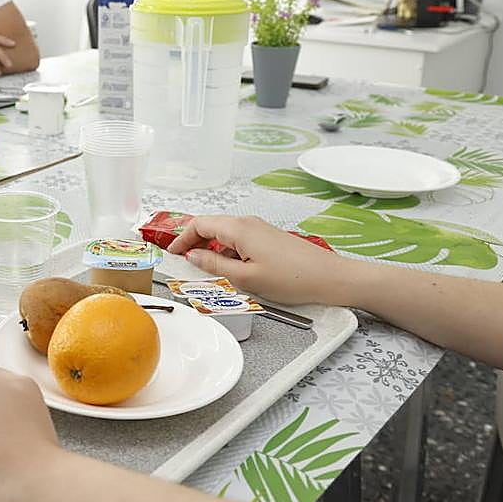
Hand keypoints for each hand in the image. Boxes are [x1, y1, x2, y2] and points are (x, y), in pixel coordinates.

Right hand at [166, 215, 349, 306]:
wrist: (331, 278)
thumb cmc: (293, 278)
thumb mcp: (246, 277)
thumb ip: (215, 265)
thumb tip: (194, 257)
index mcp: (239, 229)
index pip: (199, 224)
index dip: (181, 238)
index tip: (172, 252)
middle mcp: (248, 223)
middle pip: (210, 226)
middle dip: (193, 241)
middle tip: (183, 261)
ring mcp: (260, 229)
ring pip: (224, 233)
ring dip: (210, 247)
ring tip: (205, 269)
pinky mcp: (269, 238)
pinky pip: (239, 239)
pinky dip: (226, 250)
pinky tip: (229, 269)